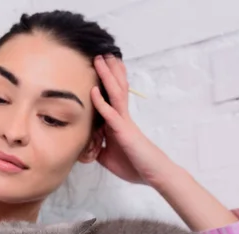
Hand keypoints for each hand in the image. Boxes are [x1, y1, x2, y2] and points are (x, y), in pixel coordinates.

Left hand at [90, 54, 175, 186]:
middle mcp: (122, 118)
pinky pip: (111, 114)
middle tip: (101, 53)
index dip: (107, 81)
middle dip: (108, 71)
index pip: (112, 96)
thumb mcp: (108, 156)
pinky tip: (94, 91)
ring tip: (101, 59)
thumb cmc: (135, 165)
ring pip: (116, 94)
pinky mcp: (125, 132)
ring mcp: (124, 123)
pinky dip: (101, 102)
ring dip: (107, 76)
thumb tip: (84, 146)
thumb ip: (97, 147)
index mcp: (118, 122)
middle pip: (116, 88)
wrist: (154, 175)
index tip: (100, 66)